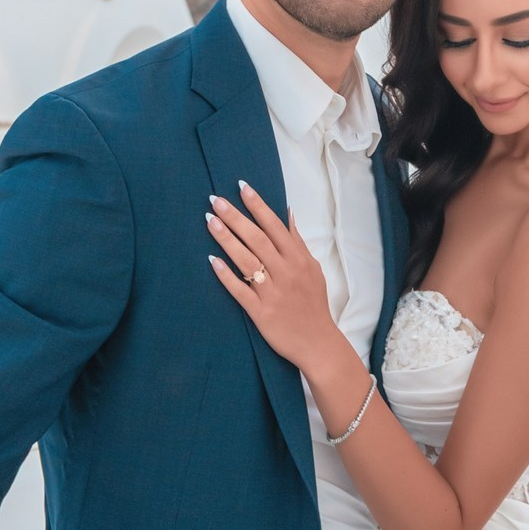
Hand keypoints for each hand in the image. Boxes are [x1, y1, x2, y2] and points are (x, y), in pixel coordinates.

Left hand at [206, 182, 340, 380]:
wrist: (318, 342)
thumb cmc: (314, 303)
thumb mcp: (313, 269)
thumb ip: (298, 242)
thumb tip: (289, 213)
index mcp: (298, 260)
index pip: (275, 226)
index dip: (258, 205)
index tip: (242, 187)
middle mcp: (286, 272)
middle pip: (257, 239)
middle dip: (236, 217)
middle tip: (216, 200)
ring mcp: (272, 292)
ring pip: (247, 260)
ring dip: (227, 239)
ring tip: (210, 221)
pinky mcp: (261, 312)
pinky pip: (240, 290)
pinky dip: (226, 275)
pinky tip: (212, 260)